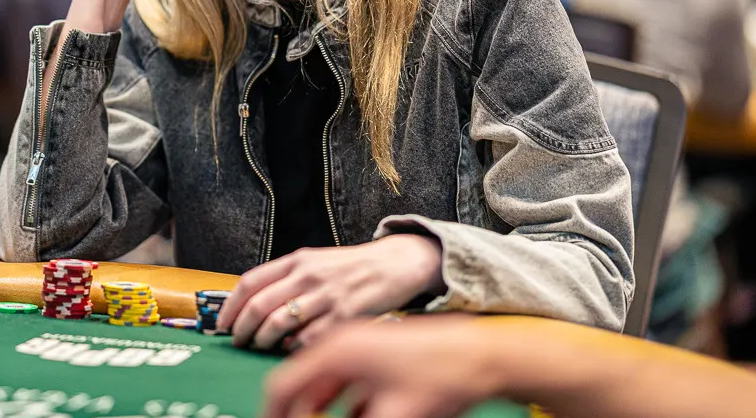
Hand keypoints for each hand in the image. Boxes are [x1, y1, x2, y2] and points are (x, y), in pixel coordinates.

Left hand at [218, 234, 444, 351]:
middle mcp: (308, 275)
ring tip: (260, 346)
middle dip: (242, 330)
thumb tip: (251, 305)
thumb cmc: (351, 268)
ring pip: (279, 323)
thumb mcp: (315, 262)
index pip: (250, 282)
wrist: (395, 264)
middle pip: (258, 306)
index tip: (222, 324)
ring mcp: (327, 296)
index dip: (230, 306)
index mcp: (297, 260)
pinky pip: (308, 339)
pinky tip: (291, 348)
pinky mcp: (345, 316)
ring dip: (263, 341)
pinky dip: (293, 348)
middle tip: (238, 342)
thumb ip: (287, 278)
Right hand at [260, 315, 494, 417]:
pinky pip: (346, 386)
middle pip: (303, 387)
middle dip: (299, 415)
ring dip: (320, 413)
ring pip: (325, 388)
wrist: (482, 356)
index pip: (283, 384)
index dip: (272, 414)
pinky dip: (342, 408)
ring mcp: (361, 348)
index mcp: (337, 350)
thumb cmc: (442, 375)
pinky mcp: (377, 357)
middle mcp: (344, 343)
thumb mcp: (389, 417)